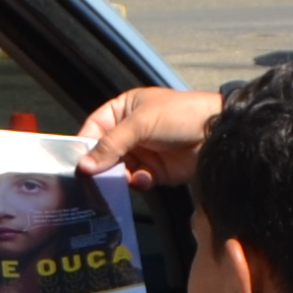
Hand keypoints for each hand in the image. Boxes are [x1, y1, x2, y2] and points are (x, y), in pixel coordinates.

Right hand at [76, 85, 217, 184]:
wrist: (217, 134)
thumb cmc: (179, 115)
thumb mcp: (141, 123)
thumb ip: (111, 144)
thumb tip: (84, 166)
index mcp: (124, 110)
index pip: (94, 128)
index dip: (85, 145)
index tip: (76, 162)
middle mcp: (130, 131)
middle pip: (104, 153)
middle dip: (101, 166)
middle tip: (93, 179)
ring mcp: (143, 152)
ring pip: (119, 170)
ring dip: (119, 177)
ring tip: (123, 179)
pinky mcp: (156, 171)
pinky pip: (137, 180)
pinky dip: (138, 182)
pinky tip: (145, 179)